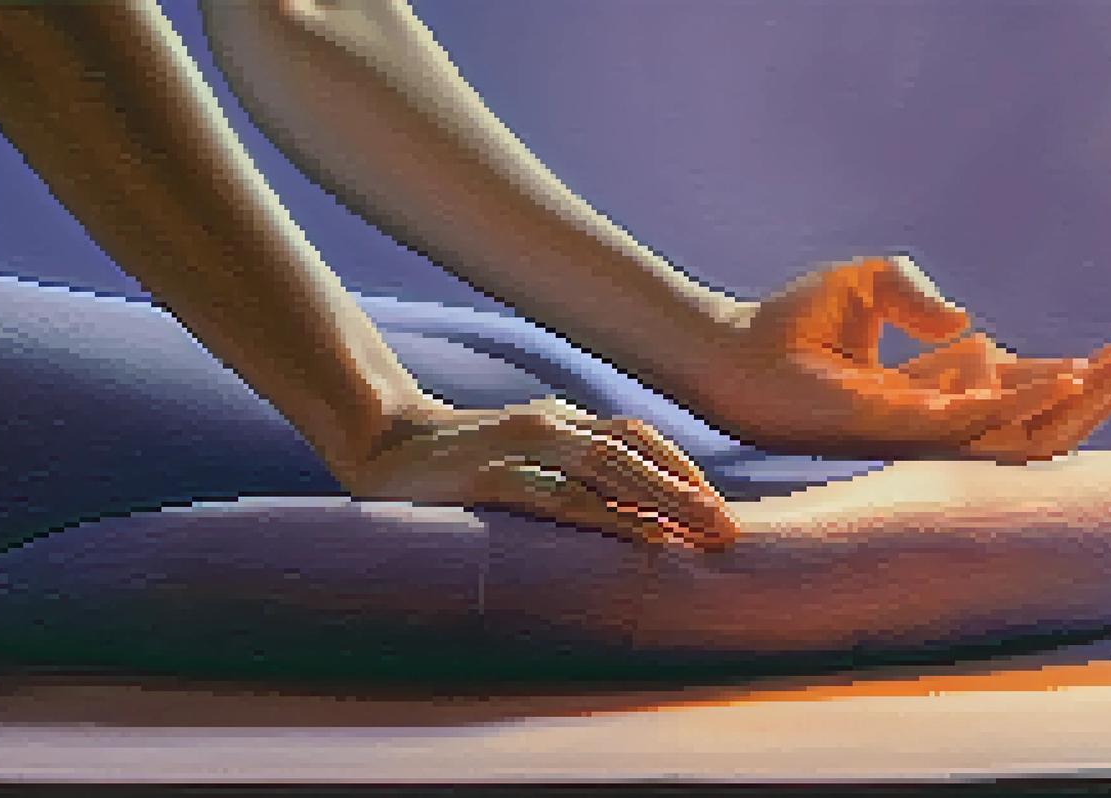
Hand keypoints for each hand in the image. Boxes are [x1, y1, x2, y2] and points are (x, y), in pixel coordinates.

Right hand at [340, 397, 739, 550]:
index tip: (717, 506)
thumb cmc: (457, 459)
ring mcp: (522, 448)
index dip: (682, 470)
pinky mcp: (493, 477)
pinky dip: (608, 517)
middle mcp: (551, 426)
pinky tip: (642, 537)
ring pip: (610, 470)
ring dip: (663, 502)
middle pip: (637, 453)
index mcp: (561, 421)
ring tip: (702, 534)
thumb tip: (625, 506)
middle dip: (689, 492)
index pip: (638, 437)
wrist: (380, 444)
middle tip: (730, 530)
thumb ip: (567, 470)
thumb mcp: (522, 456)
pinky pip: (562, 497)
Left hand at [684, 256, 1110, 459]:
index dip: (1088, 371)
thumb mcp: (872, 283)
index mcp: (944, 389)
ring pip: (1028, 429)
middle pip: (1046, 415)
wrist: (734, 351)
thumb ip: (922, 295)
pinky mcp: (903, 429)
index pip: (1031, 386)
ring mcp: (926, 431)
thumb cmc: (794, 324)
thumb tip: (972, 326)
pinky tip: (1072, 371)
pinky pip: (983, 422)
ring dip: (1085, 399)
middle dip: (1106, 391)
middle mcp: (944, 418)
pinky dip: (1032, 398)